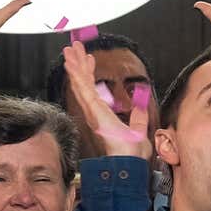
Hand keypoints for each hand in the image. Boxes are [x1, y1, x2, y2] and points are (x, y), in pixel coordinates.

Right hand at [62, 41, 150, 158]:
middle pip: (84, 83)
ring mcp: (92, 111)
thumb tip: (141, 107)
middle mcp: (94, 112)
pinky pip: (84, 89)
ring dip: (74, 65)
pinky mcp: (94, 110)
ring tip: (69, 49)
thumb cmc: (131, 154)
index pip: (94, 89)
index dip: (90, 73)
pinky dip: (76, 75)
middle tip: (75, 48)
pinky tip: (70, 63)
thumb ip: (138, 119)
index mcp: (103, 115)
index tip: (90, 59)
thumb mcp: (138, 131)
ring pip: (80, 83)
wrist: (129, 162)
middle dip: (79, 64)